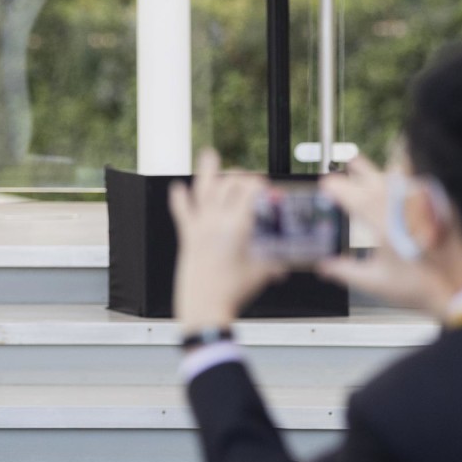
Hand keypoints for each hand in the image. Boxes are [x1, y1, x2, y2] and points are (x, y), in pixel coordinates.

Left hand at [169, 150, 285, 337]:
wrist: (204, 306)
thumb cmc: (233, 292)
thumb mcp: (260, 273)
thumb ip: (273, 264)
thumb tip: (282, 265)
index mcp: (239, 227)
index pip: (250, 192)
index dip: (259, 184)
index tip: (264, 186)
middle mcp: (218, 221)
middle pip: (229, 186)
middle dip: (240, 176)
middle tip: (247, 178)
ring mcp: (200, 227)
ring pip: (203, 191)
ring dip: (207, 171)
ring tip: (208, 155)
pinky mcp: (187, 236)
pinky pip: (182, 212)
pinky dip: (180, 199)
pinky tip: (178, 188)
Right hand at [314, 156, 437, 312]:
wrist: (461, 287)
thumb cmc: (421, 286)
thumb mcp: (374, 282)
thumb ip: (344, 271)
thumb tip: (325, 265)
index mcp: (382, 224)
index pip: (352, 195)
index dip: (336, 188)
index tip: (327, 186)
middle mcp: (402, 208)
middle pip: (375, 178)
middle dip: (359, 169)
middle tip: (349, 164)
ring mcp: (422, 204)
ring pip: (398, 176)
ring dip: (383, 172)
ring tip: (375, 170)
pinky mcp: (439, 205)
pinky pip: (419, 183)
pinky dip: (408, 179)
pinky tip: (405, 181)